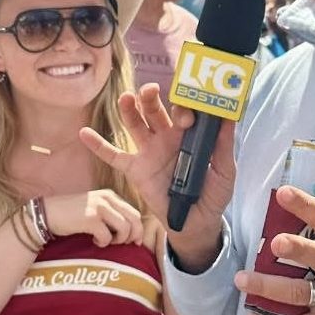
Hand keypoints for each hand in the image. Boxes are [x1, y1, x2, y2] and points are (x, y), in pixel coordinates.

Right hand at [44, 189, 143, 247]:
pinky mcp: (90, 218)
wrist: (47, 213)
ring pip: (124, 228)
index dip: (137, 229)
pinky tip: (94, 242)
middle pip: (134, 219)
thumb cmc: (73, 214)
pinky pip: (107, 236)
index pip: (135, 212)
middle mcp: (107, 198)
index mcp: (111, 195)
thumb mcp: (95, 208)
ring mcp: (99, 207)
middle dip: (133, 235)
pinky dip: (103, 243)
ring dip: (118, 240)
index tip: (134, 241)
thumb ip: (111, 213)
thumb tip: (130, 231)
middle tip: (123, 245)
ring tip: (107, 242)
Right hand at [80, 83, 235, 268]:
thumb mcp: (224, 172)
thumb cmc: (212, 194)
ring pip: (135, 125)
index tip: (187, 114)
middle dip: (151, 98)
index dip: (183, 108)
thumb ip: (224, 146)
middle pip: (155, 110)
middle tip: (151, 90)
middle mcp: (166, 137)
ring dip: (129, 110)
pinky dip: (98, 145)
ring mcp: (149, 151)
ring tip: (126, 97)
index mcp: (188, 134)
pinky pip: (114, 156)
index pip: (182, 111)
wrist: (195, 224)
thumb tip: (230, 118)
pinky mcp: (135, 169)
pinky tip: (84, 133)